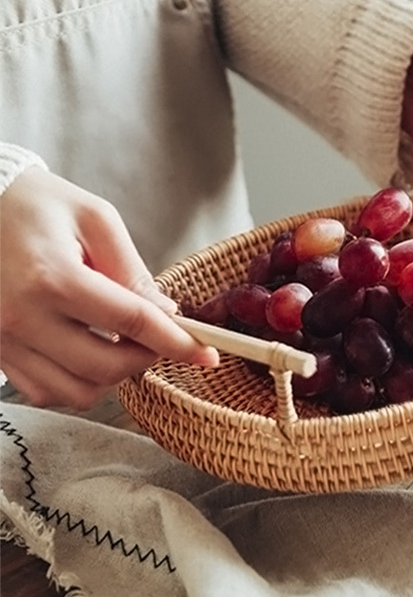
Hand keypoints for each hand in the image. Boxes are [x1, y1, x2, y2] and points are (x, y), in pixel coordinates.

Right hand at [0, 168, 218, 409]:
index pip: (132, 323)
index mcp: (52, 278)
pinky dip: (79, 381)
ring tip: (122, 341)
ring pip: (78, 391)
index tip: (207, 353)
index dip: (178, 342)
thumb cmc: (37, 206)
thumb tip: (166, 315)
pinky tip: (89, 350)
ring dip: (114, 376)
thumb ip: (132, 271)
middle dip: (148, 358)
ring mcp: (3, 340)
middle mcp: (21, 317)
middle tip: (161, 336)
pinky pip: (47, 391)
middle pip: (107, 368)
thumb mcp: (96, 220)